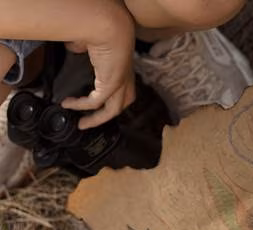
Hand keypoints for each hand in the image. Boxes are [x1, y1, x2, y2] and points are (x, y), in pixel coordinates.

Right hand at [60, 3, 135, 128]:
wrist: (107, 25)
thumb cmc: (100, 28)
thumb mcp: (90, 40)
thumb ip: (83, 47)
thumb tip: (73, 46)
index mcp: (124, 69)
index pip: (123, 92)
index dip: (110, 101)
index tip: (94, 105)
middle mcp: (126, 79)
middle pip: (121, 105)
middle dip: (105, 117)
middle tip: (88, 123)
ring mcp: (121, 83)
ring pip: (112, 111)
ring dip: (96, 120)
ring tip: (80, 124)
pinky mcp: (112, 85)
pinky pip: (96, 102)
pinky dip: (81, 105)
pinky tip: (69, 104)